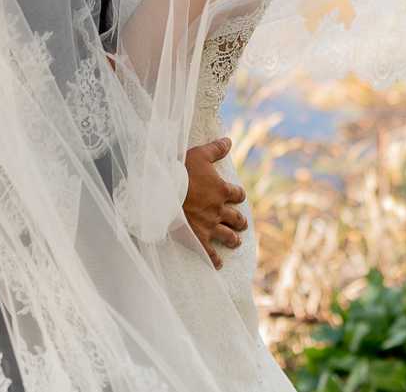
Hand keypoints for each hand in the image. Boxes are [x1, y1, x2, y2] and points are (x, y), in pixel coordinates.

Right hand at [182, 136, 247, 269]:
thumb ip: (216, 149)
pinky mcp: (197, 238)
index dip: (239, 195)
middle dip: (240, 221)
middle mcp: (219, 210)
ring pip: (228, 236)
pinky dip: (215, 260)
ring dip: (234, 239)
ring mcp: (209, 225)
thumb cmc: (181, 169)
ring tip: (237, 242)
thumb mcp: (200, 154)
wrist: (163, 190)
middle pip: (237, 218)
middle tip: (242, 224)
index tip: (237, 197)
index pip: (238, 195)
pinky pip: (209, 252)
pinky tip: (219, 265)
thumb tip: (229, 140)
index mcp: (221, 190)